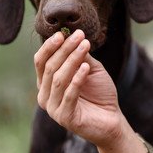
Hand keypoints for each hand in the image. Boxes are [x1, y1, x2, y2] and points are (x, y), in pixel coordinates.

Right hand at [34, 29, 122, 147]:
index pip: (41, 61)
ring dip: (72, 60)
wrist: (112, 119)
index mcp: (46, 83)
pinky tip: (87, 67)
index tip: (63, 33)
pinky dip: (77, 79)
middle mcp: (45, 95)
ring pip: (58, 79)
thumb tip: (72, 36)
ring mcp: (53, 108)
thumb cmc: (99, 93)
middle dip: (64, 49)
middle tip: (79, 36)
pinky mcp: (65, 118)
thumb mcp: (90, 68)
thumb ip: (80, 56)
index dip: (50, 46)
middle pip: (49, 67)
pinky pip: (69, 95)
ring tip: (85, 46)